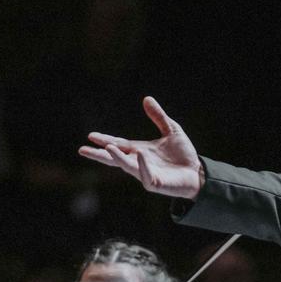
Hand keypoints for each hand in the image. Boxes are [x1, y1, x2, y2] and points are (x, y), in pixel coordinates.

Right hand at [77, 96, 204, 198]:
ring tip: (108, 148)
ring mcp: (145, 173)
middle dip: (99, 154)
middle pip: (115, 158)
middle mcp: (139, 162)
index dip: (105, 140)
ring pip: (127, 167)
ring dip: (118, 158)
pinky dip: (142, 166)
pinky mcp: (155, 183)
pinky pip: (145, 175)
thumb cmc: (183, 155)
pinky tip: (140, 155)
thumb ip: (159, 117)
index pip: (119, 145)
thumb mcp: (171, 130)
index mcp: (140, 151)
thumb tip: (147, 98)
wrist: (198, 173)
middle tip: (82, 150)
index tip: (91, 135)